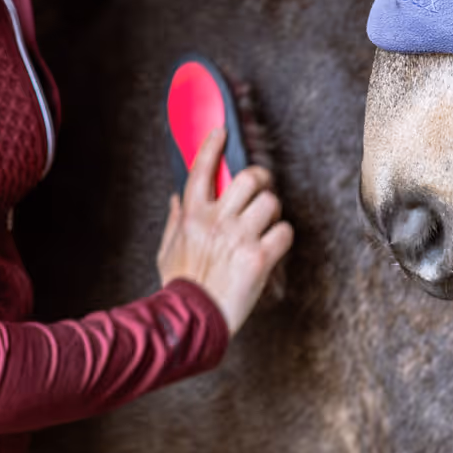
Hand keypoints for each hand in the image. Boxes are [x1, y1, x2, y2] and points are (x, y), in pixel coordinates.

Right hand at [156, 127, 293, 336]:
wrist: (191, 320)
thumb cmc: (180, 286)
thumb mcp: (167, 250)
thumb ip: (174, 220)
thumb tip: (177, 197)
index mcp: (192, 215)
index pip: (202, 169)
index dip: (212, 145)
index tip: (220, 132)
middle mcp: (216, 220)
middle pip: (248, 178)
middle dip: (260, 179)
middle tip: (262, 189)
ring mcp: (239, 237)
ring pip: (271, 202)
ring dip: (273, 213)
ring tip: (266, 227)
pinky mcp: (259, 258)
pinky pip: (285, 232)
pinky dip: (283, 238)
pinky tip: (273, 248)